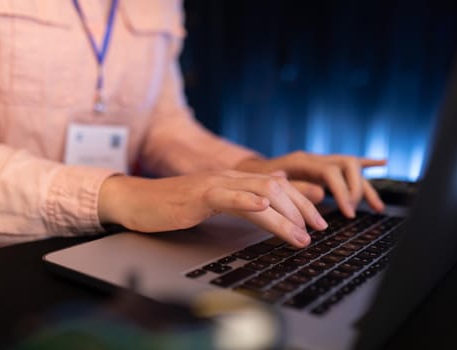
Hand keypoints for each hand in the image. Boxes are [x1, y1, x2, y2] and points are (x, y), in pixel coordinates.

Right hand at [98, 170, 327, 247]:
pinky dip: (247, 200)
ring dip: (283, 216)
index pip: (276, 188)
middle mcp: (227, 179)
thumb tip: (268, 195)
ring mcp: (213, 184)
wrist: (137, 201)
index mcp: (232, 181)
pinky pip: (227, 196)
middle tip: (318, 230)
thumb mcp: (211, 201)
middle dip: (301, 210)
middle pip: (275, 189)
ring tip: (300, 235)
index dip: (300, 204)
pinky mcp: (197, 195)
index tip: (315, 224)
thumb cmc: (171, 205)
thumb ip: (239, 197)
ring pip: (258, 194)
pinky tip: (263, 208)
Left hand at [235, 151, 385, 217]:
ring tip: (377, 206)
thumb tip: (322, 193)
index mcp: (302, 160)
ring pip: (351, 167)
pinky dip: (366, 163)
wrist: (248, 171)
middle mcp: (314, 158)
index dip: (342, 191)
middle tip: (351, 212)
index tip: (348, 212)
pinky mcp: (323, 167)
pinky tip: (382, 162)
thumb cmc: (257, 180)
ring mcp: (320, 161)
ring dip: (365, 186)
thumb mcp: (269, 186)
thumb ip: (294, 188)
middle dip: (355, 189)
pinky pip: (347, 165)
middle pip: (347, 165)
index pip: (331, 172)